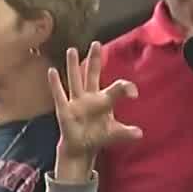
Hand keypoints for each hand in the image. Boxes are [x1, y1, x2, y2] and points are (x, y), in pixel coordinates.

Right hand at [47, 41, 141, 181]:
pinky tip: (52, 71)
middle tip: (97, 43)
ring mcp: (76, 102)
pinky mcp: (64, 110)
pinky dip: (55, 84)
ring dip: (73, 65)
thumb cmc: (98, 136)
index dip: (125, 88)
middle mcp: (89, 97)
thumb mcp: (114, 134)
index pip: (116, 88)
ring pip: (75, 80)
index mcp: (103, 100)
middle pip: (92, 74)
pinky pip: (59, 95)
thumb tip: (140, 134)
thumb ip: (125, 132)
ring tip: (72, 50)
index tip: (134, 93)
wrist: (81, 148)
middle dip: (94, 60)